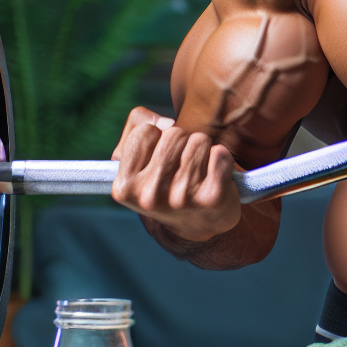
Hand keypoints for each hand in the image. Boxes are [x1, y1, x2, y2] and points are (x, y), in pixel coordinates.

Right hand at [111, 107, 241, 241]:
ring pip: (198, 140)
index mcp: (125, 187)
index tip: (159, 154)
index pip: (144, 131)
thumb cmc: (164, 181)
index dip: (156, 136)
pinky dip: (221, 158)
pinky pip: (220, 154)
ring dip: (201, 149)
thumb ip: (137, 125)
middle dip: (181, 141)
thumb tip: (166, 123)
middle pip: (174, 133)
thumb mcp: (136, 159)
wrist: (199, 223)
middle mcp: (150, 196)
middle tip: (182, 163)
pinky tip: (215, 175)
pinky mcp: (212, 198)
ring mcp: (181, 198)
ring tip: (198, 169)